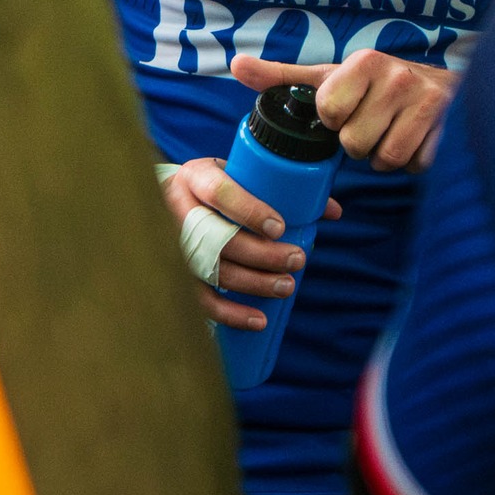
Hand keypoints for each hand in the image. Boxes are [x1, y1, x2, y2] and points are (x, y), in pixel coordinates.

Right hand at [161, 155, 341, 331]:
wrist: (162, 199)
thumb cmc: (212, 187)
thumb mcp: (237, 175)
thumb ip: (281, 188)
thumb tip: (331, 211)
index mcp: (196, 178)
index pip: (219, 193)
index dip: (249, 211)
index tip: (279, 227)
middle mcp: (179, 211)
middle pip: (220, 239)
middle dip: (262, 255)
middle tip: (296, 260)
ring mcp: (174, 246)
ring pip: (213, 272)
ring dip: (254, 283)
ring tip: (286, 286)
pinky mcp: (176, 275)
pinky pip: (201, 300)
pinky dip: (230, 314)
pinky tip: (259, 319)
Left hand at [232, 51, 455, 173]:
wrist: (443, 86)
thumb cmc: (376, 85)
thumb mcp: (331, 76)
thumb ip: (284, 76)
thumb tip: (236, 64)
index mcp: (365, 62)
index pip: (329, 112)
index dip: (333, 122)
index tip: (346, 111)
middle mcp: (397, 76)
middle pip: (354, 143)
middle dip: (359, 143)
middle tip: (371, 124)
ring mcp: (427, 101)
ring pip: (385, 159)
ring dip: (383, 156)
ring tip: (390, 132)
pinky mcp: (449, 127)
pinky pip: (415, 166)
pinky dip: (411, 162)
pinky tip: (413, 140)